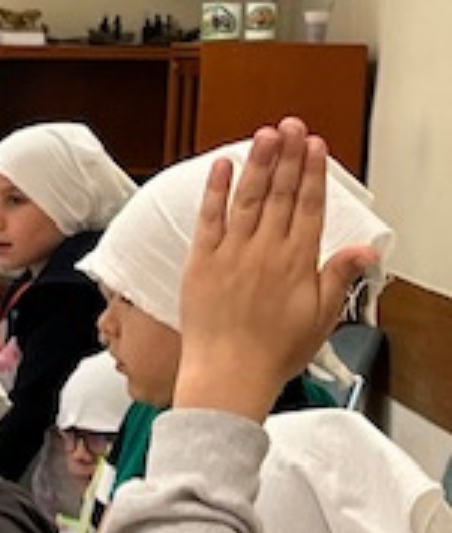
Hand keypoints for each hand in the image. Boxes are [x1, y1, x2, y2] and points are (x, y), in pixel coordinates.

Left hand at [175, 118, 382, 420]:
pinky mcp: (201, 263)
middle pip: (280, 193)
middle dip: (287, 156)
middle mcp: (266, 251)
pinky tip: (221, 165)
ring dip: (257, 162)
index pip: (310, 206)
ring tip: (265, 133)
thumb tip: (364, 250)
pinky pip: (208, 218)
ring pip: (248, 197)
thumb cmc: (272, 353)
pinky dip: (215, 190)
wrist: (228, 375)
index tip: (315, 146)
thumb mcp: (321, 317)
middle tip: (291, 125)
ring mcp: (232, 254)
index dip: (313, 173)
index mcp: (298, 262)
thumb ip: (339, 276)